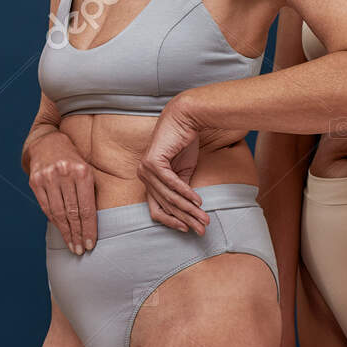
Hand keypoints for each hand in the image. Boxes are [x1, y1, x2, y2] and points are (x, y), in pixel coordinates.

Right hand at [28, 131, 96, 254]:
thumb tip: (92, 223)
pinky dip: (54, 221)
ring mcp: (48, 177)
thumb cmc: (73, 160)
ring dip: (65, 232)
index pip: (86, 208)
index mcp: (82, 171)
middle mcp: (64, 174)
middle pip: (72, 212)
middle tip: (80, 250)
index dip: (89, 228)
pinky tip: (61, 230)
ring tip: (72, 245)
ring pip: (58, 212)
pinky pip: (46, 207)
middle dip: (77, 234)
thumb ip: (90, 193)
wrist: (47, 142)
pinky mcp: (35, 181)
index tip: (90, 244)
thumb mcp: (87, 170)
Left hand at [137, 95, 207, 232]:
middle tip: (202, 229)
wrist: (184, 118)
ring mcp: (145, 169)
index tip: (189, 229)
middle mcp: (143, 176)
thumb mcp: (183, 170)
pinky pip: (171, 183)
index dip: (173, 221)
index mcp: (148, 180)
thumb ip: (181, 188)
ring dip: (189, 209)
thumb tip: (187, 208)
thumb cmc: (183, 142)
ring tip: (204, 218)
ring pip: (169, 196)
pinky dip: (185, 192)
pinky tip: (198, 201)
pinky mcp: (152, 162)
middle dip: (186, 219)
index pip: (157, 208)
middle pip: (165, 205)